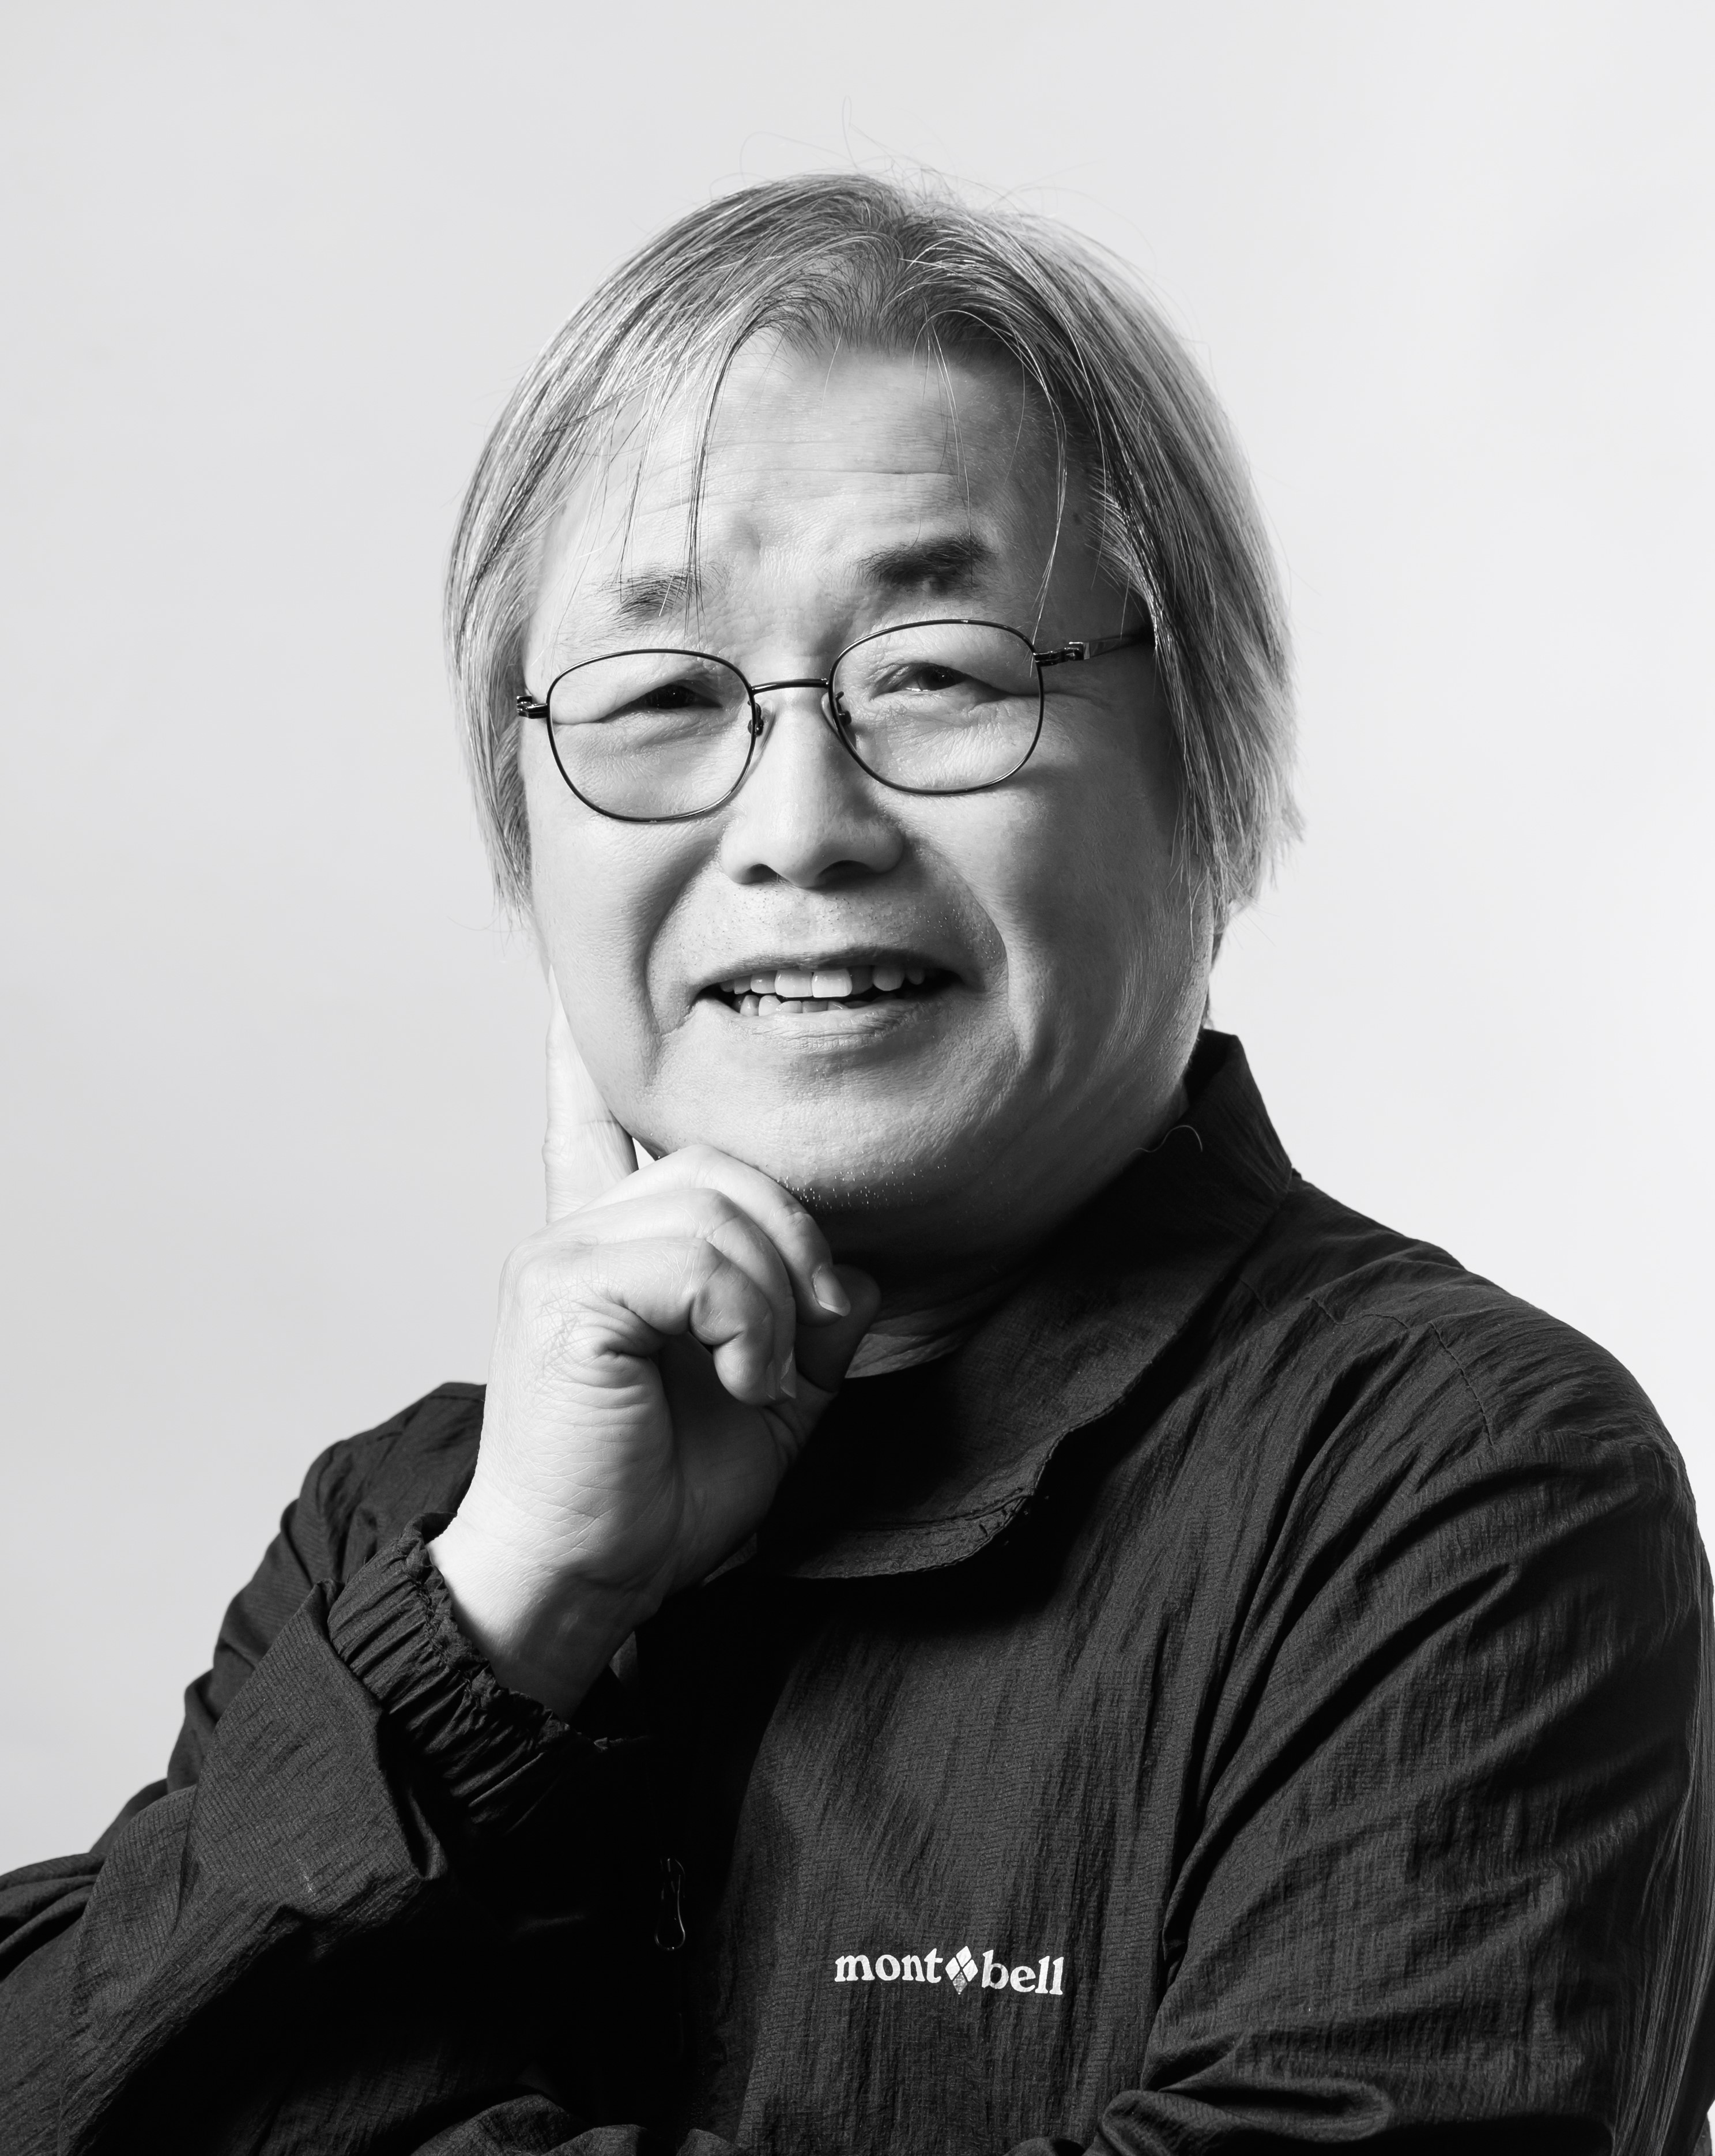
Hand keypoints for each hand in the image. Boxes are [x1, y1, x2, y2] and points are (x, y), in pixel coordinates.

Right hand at [428, 976, 876, 1715]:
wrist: (582, 1577)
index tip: (569, 983)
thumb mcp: (765, 1388)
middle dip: (796, 1247)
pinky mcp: (565, 1292)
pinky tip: (736, 1375)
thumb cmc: (657, 1490)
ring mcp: (565, 1254)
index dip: (579, 1051)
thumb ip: (802, 1312)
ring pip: (723, 1206)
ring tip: (755, 1371)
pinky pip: (699, 1260)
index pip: (593, 1118)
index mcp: (613, 1244)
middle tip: (796, 1340)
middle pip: (725, 1163)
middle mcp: (580, 1229)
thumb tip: (853, 1272)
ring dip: (775, 1299)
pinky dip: (745, 1322)